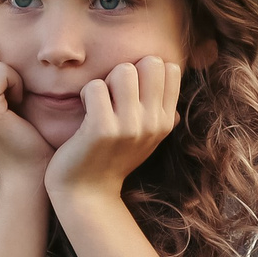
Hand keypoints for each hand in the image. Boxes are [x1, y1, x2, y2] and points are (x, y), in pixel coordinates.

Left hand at [46, 56, 182, 205]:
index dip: (147, 71)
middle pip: (150, 62)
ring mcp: (130, 127)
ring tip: (99, 102)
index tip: (132, 91)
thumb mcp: (147, 138)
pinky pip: (95, 86)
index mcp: (166, 121)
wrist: (88, 194)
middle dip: (127, 71)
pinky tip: (85, 112)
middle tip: (113, 95)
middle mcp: (154, 123)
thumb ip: (161, 112)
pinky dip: (86, 94)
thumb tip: (172, 88)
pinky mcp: (102, 130)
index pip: (171, 68)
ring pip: (123, 70)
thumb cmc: (113, 159)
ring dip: (105, 81)